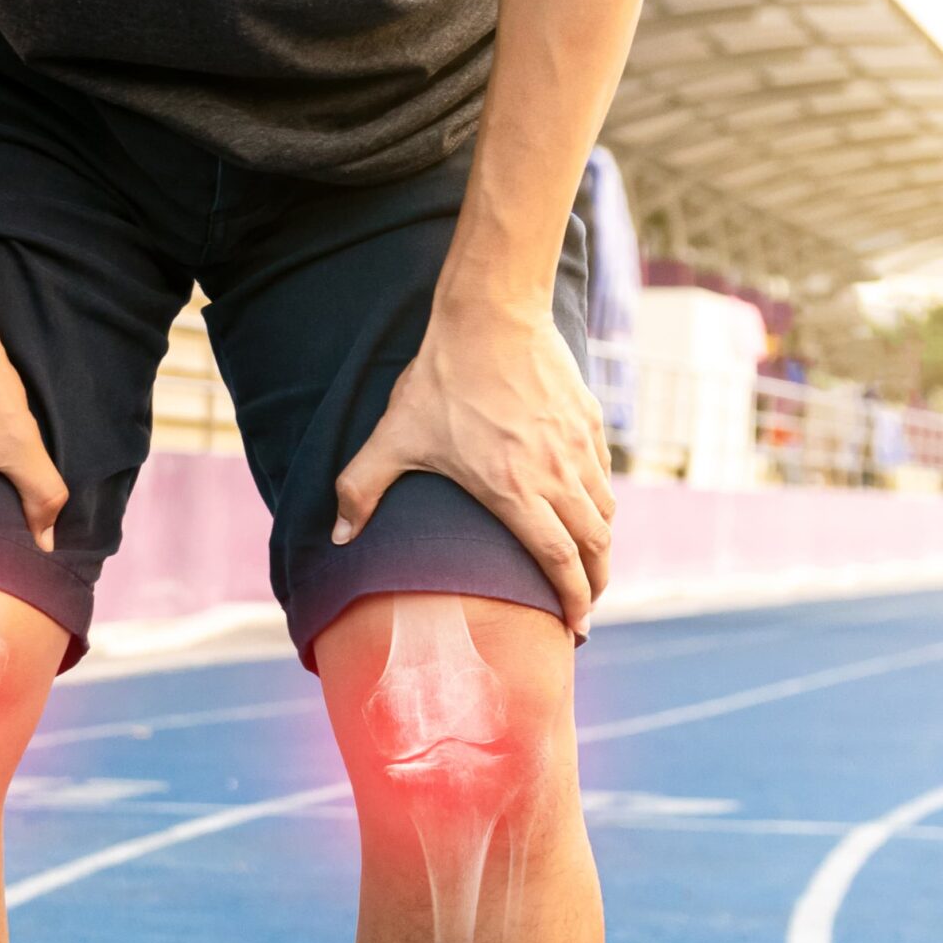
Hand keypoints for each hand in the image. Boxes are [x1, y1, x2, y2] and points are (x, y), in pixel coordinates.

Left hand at [332, 296, 615, 633]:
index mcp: (514, 491)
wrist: (492, 315)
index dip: (572, 601)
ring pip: (605, 513)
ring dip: (601, 547)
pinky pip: (604, 477)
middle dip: (595, 586)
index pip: (558, 562)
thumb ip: (360, 489)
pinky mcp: (590, 422)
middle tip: (585, 609)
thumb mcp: (394, 436)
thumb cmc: (442, 379)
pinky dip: (601, 504)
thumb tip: (337, 535)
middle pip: (594, 547)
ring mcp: (578, 448)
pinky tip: (587, 511)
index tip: (575, 627)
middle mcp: (556, 475)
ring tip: (589, 567)